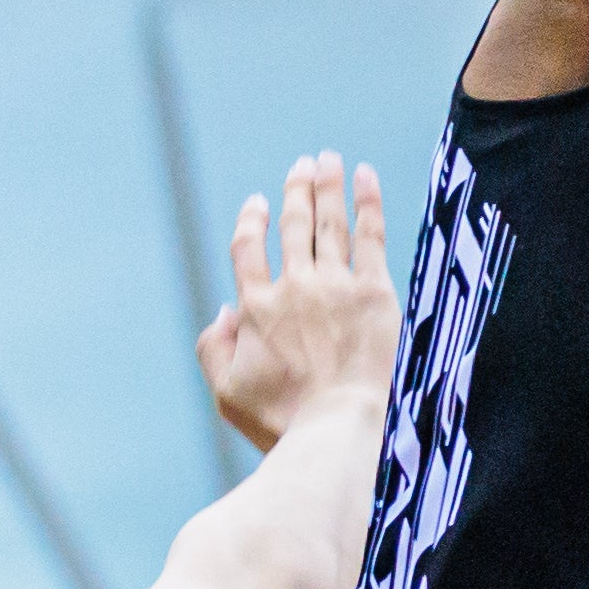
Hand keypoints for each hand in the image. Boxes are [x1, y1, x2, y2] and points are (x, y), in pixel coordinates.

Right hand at [199, 152, 397, 453]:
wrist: (336, 427)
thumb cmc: (282, 421)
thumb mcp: (226, 393)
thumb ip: (214, 348)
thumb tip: (224, 312)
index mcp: (256, 309)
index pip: (247, 251)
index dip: (251, 222)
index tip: (257, 203)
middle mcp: (293, 287)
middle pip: (292, 226)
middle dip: (296, 191)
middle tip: (303, 165)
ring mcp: (335, 285)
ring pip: (328, 223)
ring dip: (327, 186)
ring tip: (328, 160)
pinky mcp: (374, 291)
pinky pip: (371, 234)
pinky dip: (367, 201)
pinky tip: (365, 176)